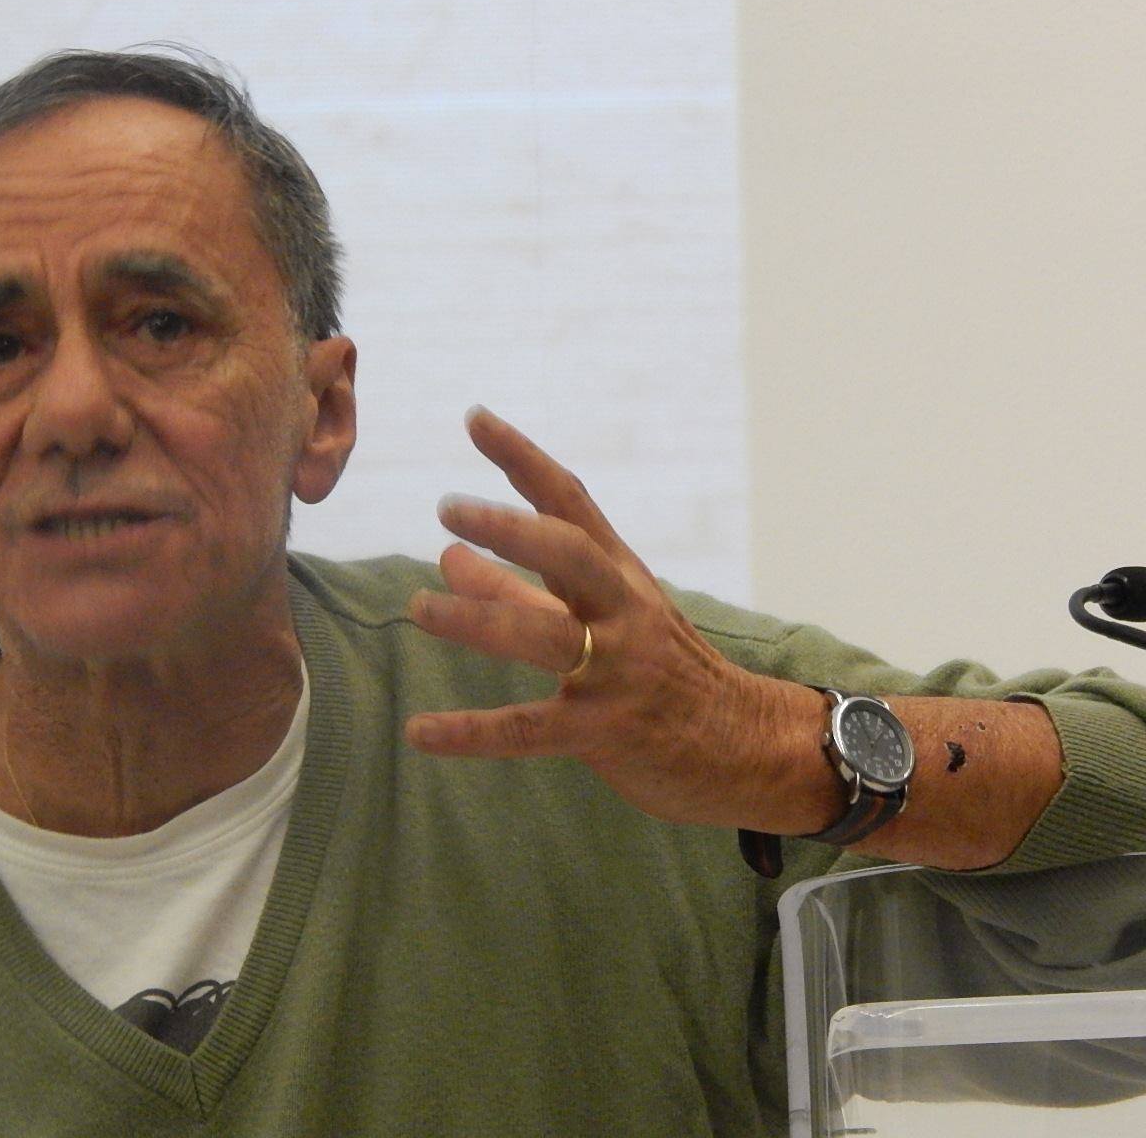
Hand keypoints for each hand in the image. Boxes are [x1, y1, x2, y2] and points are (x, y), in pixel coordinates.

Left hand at [404, 406, 817, 829]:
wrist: (748, 748)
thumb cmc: (664, 675)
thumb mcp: (598, 620)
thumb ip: (516, 590)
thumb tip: (446, 555)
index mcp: (619, 576)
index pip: (569, 503)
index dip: (522, 458)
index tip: (474, 418)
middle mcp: (622, 612)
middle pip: (569, 553)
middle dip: (510, 526)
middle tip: (449, 507)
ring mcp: (617, 670)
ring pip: (543, 635)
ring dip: (476, 620)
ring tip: (418, 607)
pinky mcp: (605, 730)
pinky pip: (529, 728)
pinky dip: (471, 731)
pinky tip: (420, 732)